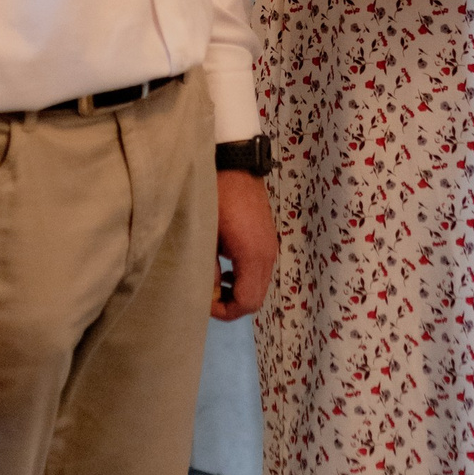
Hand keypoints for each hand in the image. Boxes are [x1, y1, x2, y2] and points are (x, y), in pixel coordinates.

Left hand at [213, 169, 277, 319]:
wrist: (236, 163)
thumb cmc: (216, 195)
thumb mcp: (205, 233)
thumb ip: (207, 267)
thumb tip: (207, 292)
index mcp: (253, 256)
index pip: (247, 302)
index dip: (224, 311)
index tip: (203, 302)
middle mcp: (267, 256)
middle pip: (256, 299)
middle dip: (231, 305)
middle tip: (207, 296)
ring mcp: (270, 247)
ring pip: (259, 286)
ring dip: (237, 291)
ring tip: (214, 282)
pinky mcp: (268, 240)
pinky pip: (259, 272)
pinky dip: (243, 278)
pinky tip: (225, 267)